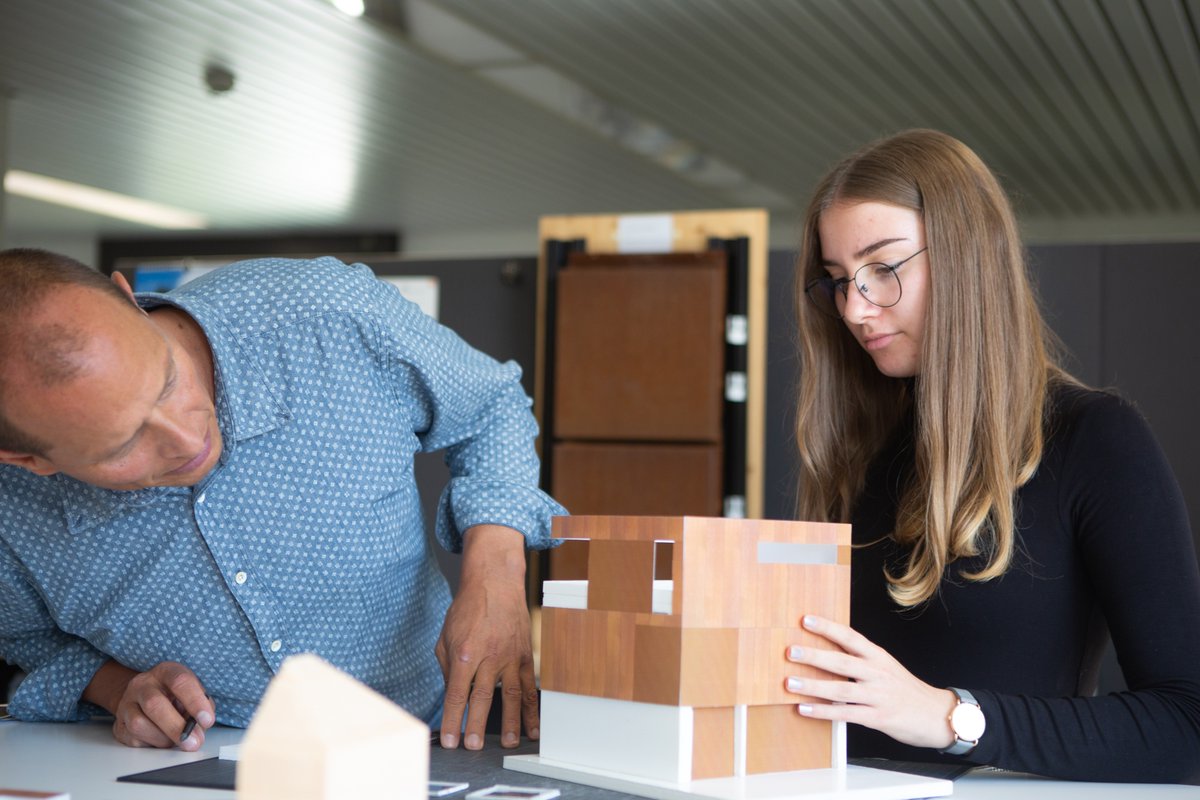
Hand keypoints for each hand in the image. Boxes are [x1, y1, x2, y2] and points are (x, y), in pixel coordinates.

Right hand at [84, 660, 214, 750]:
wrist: (143, 696)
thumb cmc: (175, 695)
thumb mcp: (193, 692)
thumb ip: (201, 706)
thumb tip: (199, 728)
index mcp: (165, 671)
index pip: (180, 681)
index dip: (195, 702)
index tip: (207, 720)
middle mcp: (142, 684)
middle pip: (154, 705)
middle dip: (176, 727)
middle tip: (193, 742)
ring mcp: (127, 703)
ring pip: (139, 724)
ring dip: (163, 738)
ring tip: (177, 740)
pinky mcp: (119, 724)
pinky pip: (132, 739)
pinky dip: (151, 744)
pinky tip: (161, 739)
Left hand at [435, 524, 537, 750]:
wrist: (496, 583)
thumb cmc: (468, 609)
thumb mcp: (446, 637)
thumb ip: (447, 667)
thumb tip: (452, 695)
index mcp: (464, 652)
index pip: (456, 694)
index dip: (452, 720)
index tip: (450, 740)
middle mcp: (488, 656)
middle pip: (482, 698)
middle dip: (477, 725)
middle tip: (474, 747)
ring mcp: (510, 657)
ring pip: (511, 695)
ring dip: (511, 722)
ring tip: (509, 744)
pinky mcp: (525, 655)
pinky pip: (529, 686)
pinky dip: (532, 709)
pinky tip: (533, 728)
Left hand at [784, 615, 956, 749]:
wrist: (939, 715)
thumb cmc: (907, 691)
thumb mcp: (887, 668)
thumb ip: (862, 661)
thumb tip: (827, 653)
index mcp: (879, 657)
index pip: (850, 638)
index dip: (828, 628)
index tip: (806, 620)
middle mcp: (877, 674)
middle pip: (842, 662)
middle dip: (814, 656)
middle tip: (790, 651)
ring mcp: (878, 696)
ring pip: (840, 689)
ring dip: (813, 686)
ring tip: (789, 683)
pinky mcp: (878, 718)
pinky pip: (845, 714)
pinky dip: (823, 712)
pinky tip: (805, 709)